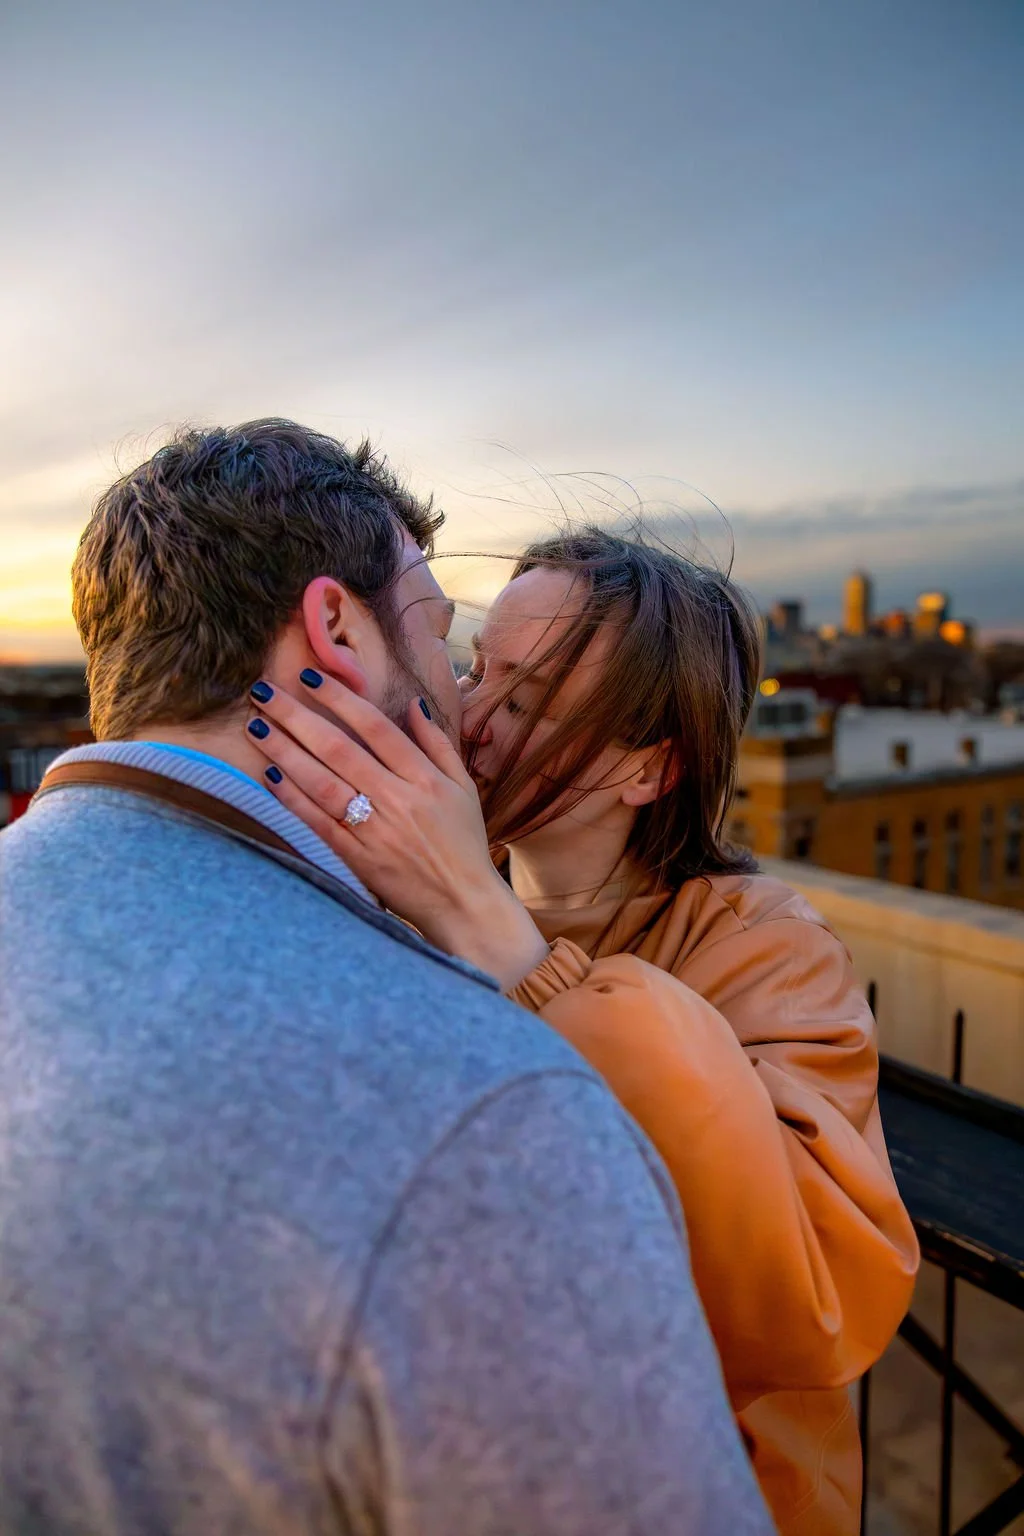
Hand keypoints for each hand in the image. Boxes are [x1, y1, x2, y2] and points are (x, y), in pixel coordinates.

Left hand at [245, 674, 549, 992]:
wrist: (463, 903)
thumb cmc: (464, 843)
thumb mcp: (463, 787)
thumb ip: (437, 743)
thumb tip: (414, 704)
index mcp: (424, 778)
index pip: (375, 727)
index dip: (340, 699)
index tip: (310, 677)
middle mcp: (397, 799)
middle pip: (339, 749)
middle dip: (297, 717)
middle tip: (264, 692)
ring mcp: (375, 830)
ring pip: (321, 783)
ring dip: (285, 753)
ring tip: (256, 727)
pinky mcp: (357, 859)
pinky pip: (318, 823)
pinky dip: (293, 799)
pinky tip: (269, 776)